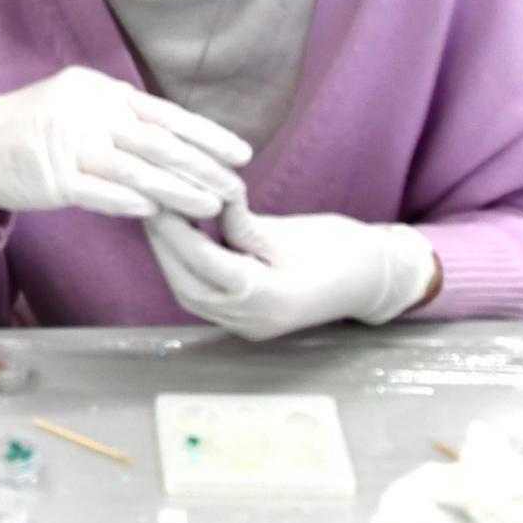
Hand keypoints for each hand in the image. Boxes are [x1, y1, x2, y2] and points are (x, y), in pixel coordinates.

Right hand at [0, 66, 251, 221]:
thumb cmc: (35, 128)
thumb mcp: (79, 104)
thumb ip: (122, 116)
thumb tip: (178, 137)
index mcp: (99, 89)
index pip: (163, 113)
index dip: (206, 135)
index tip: (241, 154)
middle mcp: (85, 110)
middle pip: (156, 142)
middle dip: (201, 167)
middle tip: (235, 187)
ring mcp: (66, 142)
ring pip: (133, 169)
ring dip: (176, 191)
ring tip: (210, 207)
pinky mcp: (49, 177)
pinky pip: (96, 191)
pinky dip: (127, 202)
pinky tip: (156, 213)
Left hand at [144, 204, 439, 340]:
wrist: (375, 281)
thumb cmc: (343, 251)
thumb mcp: (292, 233)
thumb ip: (244, 224)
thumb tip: (204, 200)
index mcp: (269, 299)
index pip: (206, 264)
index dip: (176, 231)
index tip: (156, 198)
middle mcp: (251, 320)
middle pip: (187, 284)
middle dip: (163, 244)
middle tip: (147, 203)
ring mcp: (246, 324)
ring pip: (188, 292)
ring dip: (169, 254)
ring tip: (158, 215)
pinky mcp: (243, 316)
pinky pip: (201, 293)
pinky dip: (185, 264)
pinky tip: (179, 233)